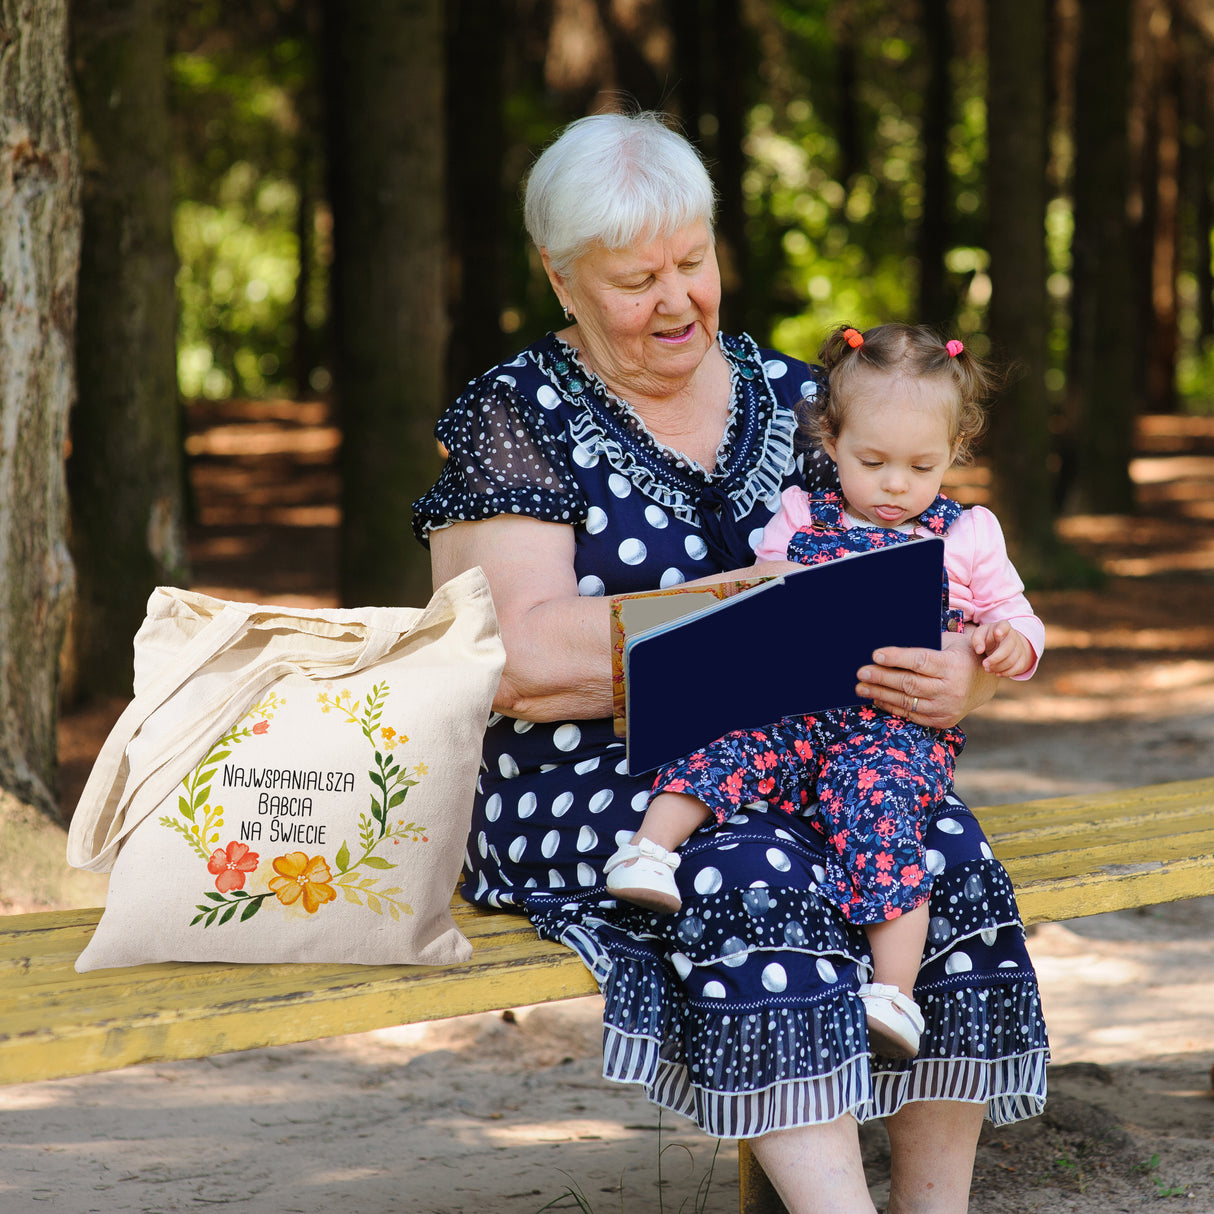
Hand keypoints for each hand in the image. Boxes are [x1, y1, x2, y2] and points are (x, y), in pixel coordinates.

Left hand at [856, 632, 997, 728]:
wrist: (983, 683)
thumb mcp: (949, 642)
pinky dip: (892, 707)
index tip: (876, 655)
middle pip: (909, 683)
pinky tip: (877, 698)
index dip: (896, 658)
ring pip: (907, 701)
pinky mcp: (942, 721)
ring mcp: (947, 708)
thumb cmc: (959, 654)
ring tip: (861, 687)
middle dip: (882, 677)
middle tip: (861, 672)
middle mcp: (951, 689)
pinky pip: (911, 714)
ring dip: (880, 694)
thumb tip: (890, 645)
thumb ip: (926, 643)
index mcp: (953, 665)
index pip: (920, 661)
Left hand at [970, 620, 1034, 677]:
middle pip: (1008, 647)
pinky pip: (1018, 668)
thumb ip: (977, 639)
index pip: (1005, 625)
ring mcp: (1020, 647)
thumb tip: (979, 650)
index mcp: (1002, 626)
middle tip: (984, 664)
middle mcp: (1013, 636)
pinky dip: (1006, 673)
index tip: (997, 633)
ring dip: (998, 667)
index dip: (1002, 629)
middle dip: (995, 658)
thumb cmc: (989, 637)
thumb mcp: (980, 634)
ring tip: (987, 668)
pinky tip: (997, 673)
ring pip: (1012, 660)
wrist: (1002, 643)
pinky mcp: (1022, 658)